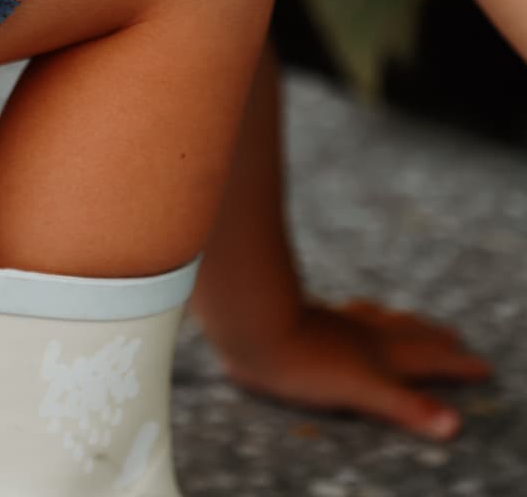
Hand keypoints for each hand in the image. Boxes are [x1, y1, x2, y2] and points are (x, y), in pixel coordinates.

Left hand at [219, 298, 492, 439]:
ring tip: (408, 320)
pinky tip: (349, 313)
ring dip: (400, 323)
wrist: (254, 327)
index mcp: (381, 353)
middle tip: (453, 336)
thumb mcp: (362, 391)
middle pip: (408, 335)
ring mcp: (337, 324)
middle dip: (432, 340)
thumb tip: (453, 424)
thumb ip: (405, 407)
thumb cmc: (306, 362)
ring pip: (379, 321)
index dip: (456, 365)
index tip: (481, 365)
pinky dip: (362, 315)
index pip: (429, 359)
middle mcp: (363, 334)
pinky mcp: (312, 320)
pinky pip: (348, 316)